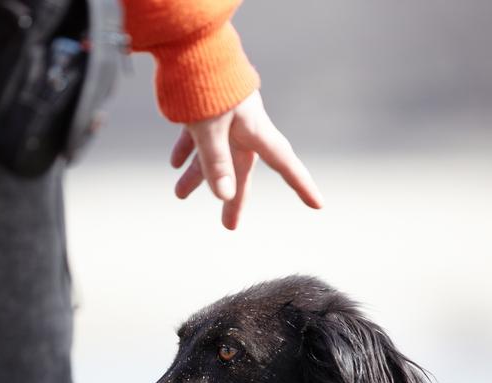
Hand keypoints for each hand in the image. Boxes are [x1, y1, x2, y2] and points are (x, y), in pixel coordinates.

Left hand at [170, 90, 322, 229]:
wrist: (190, 45)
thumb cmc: (206, 86)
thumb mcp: (209, 128)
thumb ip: (215, 162)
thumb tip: (223, 195)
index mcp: (254, 130)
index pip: (284, 163)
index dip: (301, 185)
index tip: (318, 204)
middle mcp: (243, 127)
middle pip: (239, 169)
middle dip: (231, 197)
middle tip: (228, 226)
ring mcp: (225, 119)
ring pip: (213, 154)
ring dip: (197, 175)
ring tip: (178, 195)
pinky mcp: (206, 110)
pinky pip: (199, 136)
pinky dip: (187, 150)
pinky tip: (173, 163)